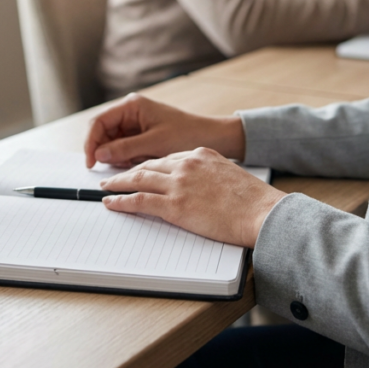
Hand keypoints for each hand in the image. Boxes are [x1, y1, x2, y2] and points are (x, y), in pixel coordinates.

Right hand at [85, 94, 244, 168]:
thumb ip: (124, 148)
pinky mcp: (142, 136)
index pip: (99, 121)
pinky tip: (140, 163)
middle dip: (105, 151)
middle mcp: (131, 112)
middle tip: (109, 170)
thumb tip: (99, 155)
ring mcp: (136, 124)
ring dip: (118, 156)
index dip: (91, 142)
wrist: (213, 138)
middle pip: (103, 132)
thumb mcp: (154, 143)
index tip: (91, 162)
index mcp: (132, 105)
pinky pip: (125, 148)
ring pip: (113, 143)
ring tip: (135, 162)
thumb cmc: (187, 135)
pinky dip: (128, 159)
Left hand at [99, 149, 286, 247]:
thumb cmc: (254, 201)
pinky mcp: (175, 206)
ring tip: (106, 188)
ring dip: (118, 183)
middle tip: (114, 177)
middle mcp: (187, 164)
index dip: (150, 165)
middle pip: (149, 165)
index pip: (167, 158)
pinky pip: (139, 200)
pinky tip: (111, 203)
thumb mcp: (231, 176)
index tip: (140, 169)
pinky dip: (121, 201)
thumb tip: (205, 187)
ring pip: (138, 179)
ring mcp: (179, 184)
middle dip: (128, 170)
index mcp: (201, 155)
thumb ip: (213, 176)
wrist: (262, 213)